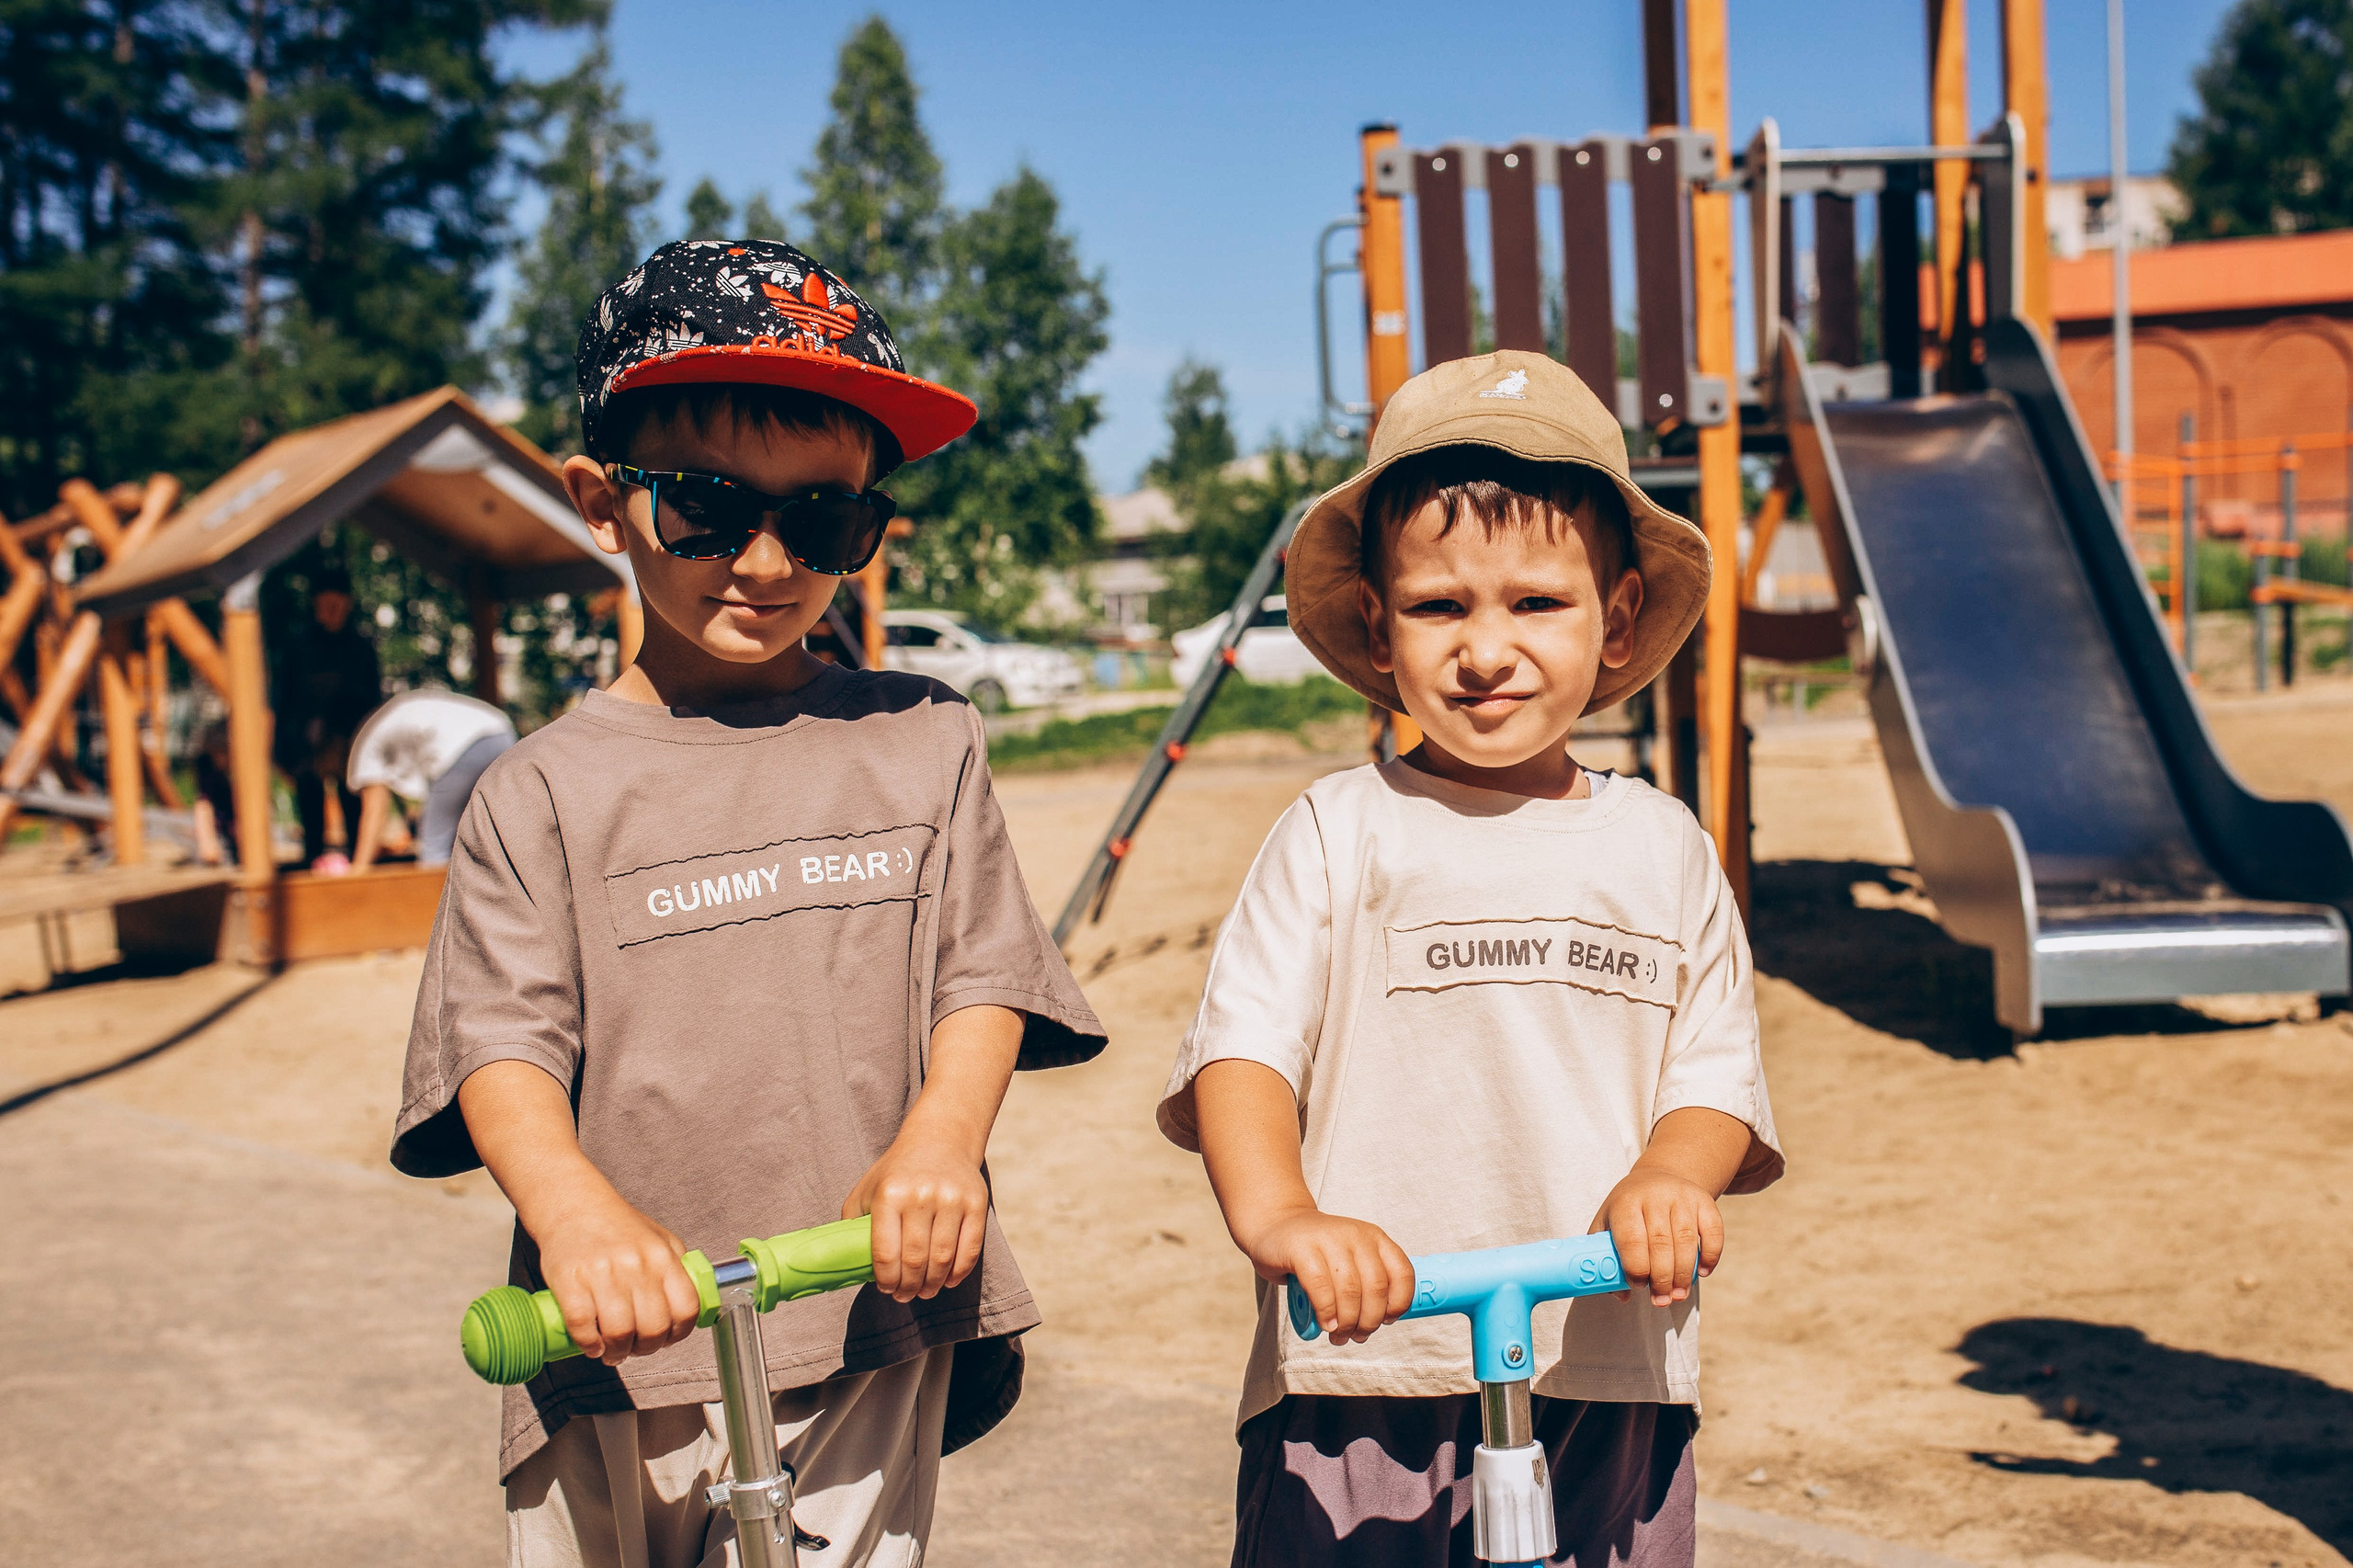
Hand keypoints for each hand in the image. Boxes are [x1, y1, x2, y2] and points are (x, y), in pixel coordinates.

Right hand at [534, 1188, 702, 1365]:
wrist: (574, 1205)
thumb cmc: (616, 1227)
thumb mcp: (659, 1240)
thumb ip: (676, 1270)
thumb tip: (688, 1307)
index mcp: (662, 1257)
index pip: (686, 1309)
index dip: (678, 1334)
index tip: (666, 1340)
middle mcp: (636, 1265)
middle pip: (653, 1328)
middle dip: (645, 1349)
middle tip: (635, 1349)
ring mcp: (602, 1273)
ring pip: (619, 1333)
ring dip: (616, 1352)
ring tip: (612, 1350)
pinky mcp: (570, 1281)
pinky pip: (583, 1327)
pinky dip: (588, 1344)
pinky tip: (591, 1343)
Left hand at [845, 1136, 990, 1302]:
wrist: (940, 1139)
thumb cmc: (897, 1171)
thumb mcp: (867, 1188)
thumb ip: (853, 1222)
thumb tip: (844, 1261)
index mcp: (890, 1193)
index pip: (886, 1252)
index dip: (886, 1279)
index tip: (886, 1289)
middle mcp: (921, 1195)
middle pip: (915, 1260)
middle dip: (908, 1287)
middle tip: (904, 1296)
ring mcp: (952, 1199)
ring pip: (942, 1259)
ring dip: (932, 1284)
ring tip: (925, 1291)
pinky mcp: (976, 1203)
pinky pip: (969, 1249)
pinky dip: (958, 1272)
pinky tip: (948, 1280)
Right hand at [1238, 1206, 1414, 1345]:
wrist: (1276, 1225)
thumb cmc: (1317, 1253)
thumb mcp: (1351, 1259)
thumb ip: (1368, 1281)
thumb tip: (1381, 1320)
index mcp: (1374, 1238)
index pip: (1402, 1272)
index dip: (1398, 1303)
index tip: (1387, 1321)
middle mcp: (1355, 1235)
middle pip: (1376, 1287)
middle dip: (1369, 1321)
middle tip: (1357, 1336)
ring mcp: (1328, 1239)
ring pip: (1350, 1290)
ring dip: (1348, 1323)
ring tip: (1339, 1335)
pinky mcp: (1301, 1248)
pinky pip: (1321, 1287)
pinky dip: (1326, 1312)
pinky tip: (1325, 1323)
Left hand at [1593, 1167, 1724, 1307]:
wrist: (1658, 1178)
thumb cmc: (1628, 1210)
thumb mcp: (1608, 1224)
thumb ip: (1607, 1259)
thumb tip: (1621, 1296)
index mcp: (1625, 1203)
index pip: (1631, 1239)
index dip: (1635, 1268)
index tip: (1638, 1286)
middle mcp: (1655, 1196)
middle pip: (1661, 1244)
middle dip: (1662, 1280)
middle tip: (1661, 1300)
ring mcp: (1682, 1197)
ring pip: (1687, 1242)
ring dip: (1684, 1275)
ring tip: (1678, 1295)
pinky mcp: (1704, 1201)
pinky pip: (1713, 1232)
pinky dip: (1710, 1256)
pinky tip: (1702, 1272)